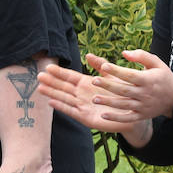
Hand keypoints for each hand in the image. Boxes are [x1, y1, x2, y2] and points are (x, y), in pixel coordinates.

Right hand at [37, 57, 151, 141]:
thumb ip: (101, 65)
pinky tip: (52, 102)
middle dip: (52, 82)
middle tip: (38, 76)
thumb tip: (88, 54)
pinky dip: (62, 107)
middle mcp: (83, 95)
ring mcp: (84, 106)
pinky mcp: (86, 117)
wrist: (133, 112)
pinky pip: (72, 111)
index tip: (48, 66)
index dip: (59, 72)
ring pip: (65, 98)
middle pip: (64, 87)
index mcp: (88, 84)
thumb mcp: (112, 76)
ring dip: (53, 93)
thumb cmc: (123, 94)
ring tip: (40, 88)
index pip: (70, 77)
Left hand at [86, 49, 172, 121]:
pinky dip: (116, 118)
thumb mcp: (157, 63)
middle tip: (94, 80)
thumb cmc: (164, 77)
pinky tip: (104, 115)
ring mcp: (143, 106)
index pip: (130, 75)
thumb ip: (142, 56)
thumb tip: (124, 53)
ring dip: (108, 102)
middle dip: (108, 85)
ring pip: (123, 104)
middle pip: (124, 90)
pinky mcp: (142, 115)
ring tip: (94, 99)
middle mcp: (145, 93)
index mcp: (148, 79)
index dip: (117, 71)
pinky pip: (128, 118)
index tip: (104, 65)